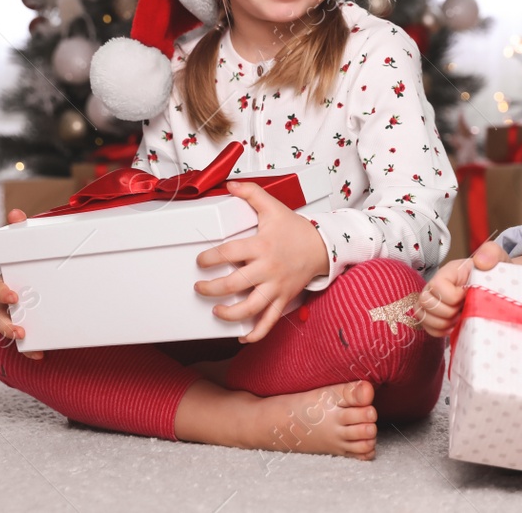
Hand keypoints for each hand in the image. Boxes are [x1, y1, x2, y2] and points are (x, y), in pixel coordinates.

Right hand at [0, 208, 44, 360]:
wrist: (54, 290)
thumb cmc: (39, 268)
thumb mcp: (38, 250)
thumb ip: (27, 232)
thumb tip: (14, 212)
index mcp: (12, 280)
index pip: (0, 284)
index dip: (4, 290)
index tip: (14, 294)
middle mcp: (9, 300)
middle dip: (6, 315)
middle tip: (19, 315)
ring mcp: (15, 317)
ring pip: (5, 327)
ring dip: (12, 333)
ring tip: (24, 337)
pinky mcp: (27, 331)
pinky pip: (23, 346)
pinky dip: (29, 351)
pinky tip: (39, 354)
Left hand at [193, 180, 328, 343]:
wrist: (322, 247)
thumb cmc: (295, 229)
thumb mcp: (273, 207)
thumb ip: (251, 193)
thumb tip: (231, 185)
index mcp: (262, 246)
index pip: (229, 253)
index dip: (210, 258)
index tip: (200, 261)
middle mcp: (268, 269)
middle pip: (234, 284)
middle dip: (212, 288)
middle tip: (199, 287)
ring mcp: (276, 287)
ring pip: (250, 308)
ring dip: (229, 314)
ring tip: (216, 311)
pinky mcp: (283, 299)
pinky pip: (269, 321)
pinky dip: (255, 333)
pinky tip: (242, 337)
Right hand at [416, 240, 508, 337]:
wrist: (498, 287)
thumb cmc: (494, 273)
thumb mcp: (497, 257)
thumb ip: (491, 253)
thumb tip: (480, 261)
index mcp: (449, 271)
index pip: (437, 285)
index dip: (453, 296)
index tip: (468, 295)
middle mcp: (436, 285)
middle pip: (425, 302)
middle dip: (448, 312)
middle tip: (464, 309)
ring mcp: (433, 300)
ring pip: (422, 316)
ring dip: (444, 323)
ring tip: (460, 318)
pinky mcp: (434, 316)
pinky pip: (427, 328)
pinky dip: (441, 331)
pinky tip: (456, 325)